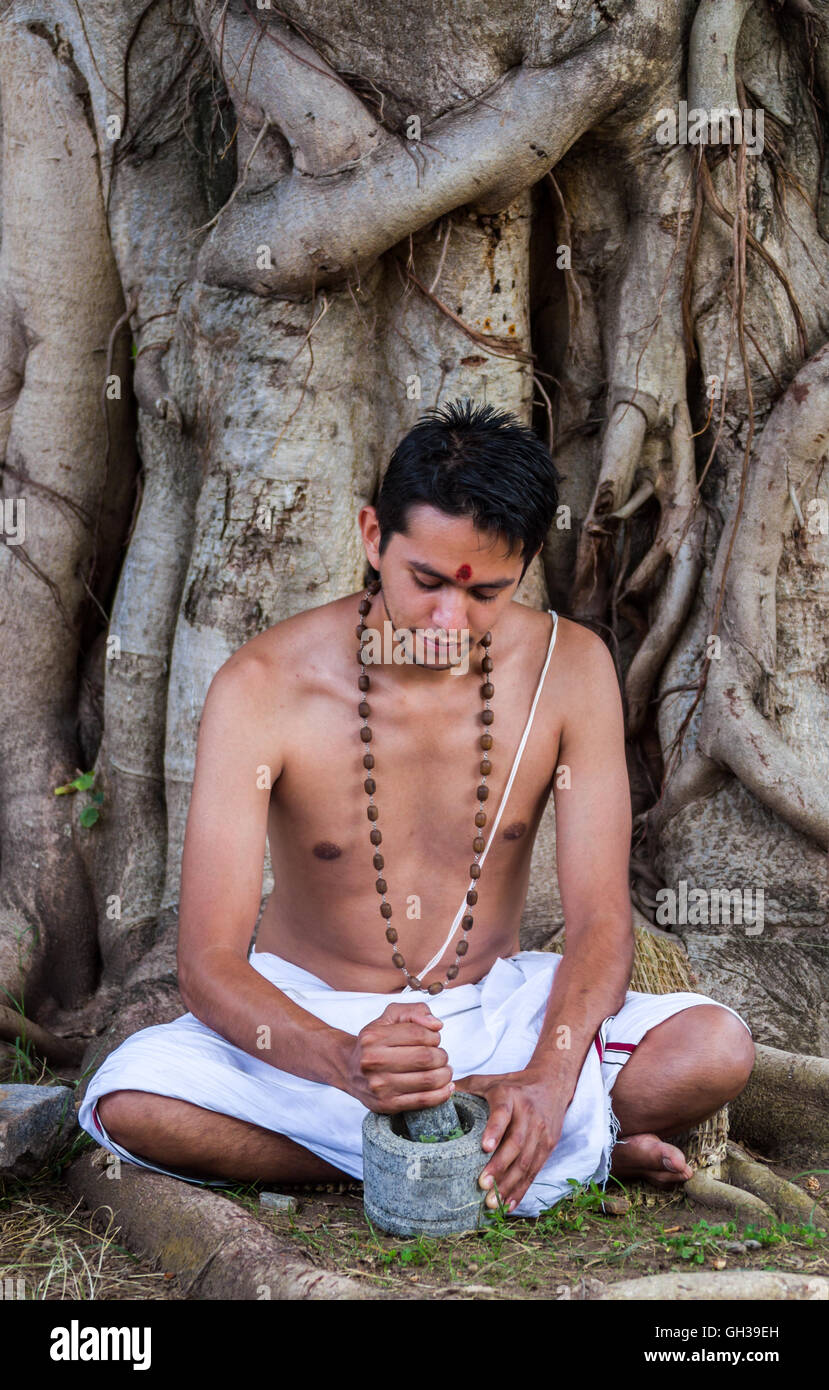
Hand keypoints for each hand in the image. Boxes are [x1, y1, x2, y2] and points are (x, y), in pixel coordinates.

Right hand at [345, 1001, 454, 1112]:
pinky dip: (441, 1094)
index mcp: (374, 1037)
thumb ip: (414, 1011)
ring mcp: (379, 1085)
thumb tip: (436, 1025)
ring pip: (427, 1080)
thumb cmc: (375, 1042)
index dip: (434, 1036)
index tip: (434, 1039)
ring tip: (445, 1070)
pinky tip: (446, 1087)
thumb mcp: (390, 1017)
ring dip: (444, 1075)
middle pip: (425, 1058)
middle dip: (442, 1056)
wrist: (349, 1070)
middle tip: (442, 1056)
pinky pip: (422, 1101)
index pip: (418, 1034)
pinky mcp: (387, 1104)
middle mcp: (374, 1061)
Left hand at [453, 1066, 567, 1213]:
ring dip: (510, 1184)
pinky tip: (509, 1204)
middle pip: (516, 1143)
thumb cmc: (511, 1085)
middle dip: (499, 1166)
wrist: (551, 1084)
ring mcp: (541, 1132)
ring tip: (492, 1202)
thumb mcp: (488, 1080)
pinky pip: (535, 1171)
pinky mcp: (548, 1146)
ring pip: (526, 1161)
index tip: (484, 1147)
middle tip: (482, 1184)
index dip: (495, 1130)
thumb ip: (464, 1087)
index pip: (502, 1113)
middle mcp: (528, 1114)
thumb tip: (437, 1095)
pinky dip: (522, 1189)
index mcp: (509, 1096)